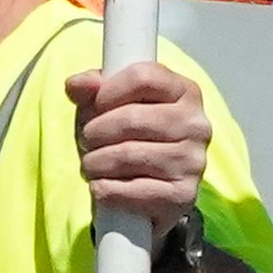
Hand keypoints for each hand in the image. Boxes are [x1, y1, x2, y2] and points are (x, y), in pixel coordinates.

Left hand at [65, 62, 209, 242]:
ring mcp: (193, 161)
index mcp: (184, 91)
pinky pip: (131, 190)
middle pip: (132, 118)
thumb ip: (91, 89)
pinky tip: (101, 185)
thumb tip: (76, 84)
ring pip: (128, 155)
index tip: (95, 105)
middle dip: (95, 132)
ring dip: (96, 162)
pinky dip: (105, 189)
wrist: (148, 192)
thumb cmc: (128, 138)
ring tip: (91, 164)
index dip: (108, 91)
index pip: (143, 77)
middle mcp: (196, 124)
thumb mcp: (109, 105)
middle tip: (87, 140)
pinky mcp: (183, 195)